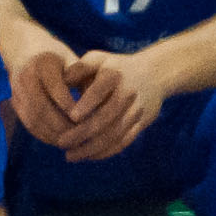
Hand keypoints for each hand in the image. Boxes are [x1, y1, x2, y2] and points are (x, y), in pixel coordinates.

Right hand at [3, 26, 88, 149]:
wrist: (25, 50)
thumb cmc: (58, 58)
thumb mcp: (73, 61)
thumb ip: (85, 80)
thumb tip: (101, 105)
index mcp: (44, 63)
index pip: (56, 89)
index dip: (70, 106)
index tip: (88, 119)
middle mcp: (26, 77)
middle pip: (42, 108)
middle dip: (63, 126)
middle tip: (83, 137)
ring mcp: (17, 90)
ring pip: (34, 119)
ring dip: (53, 134)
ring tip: (73, 142)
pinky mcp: (15, 102)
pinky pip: (29, 124)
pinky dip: (44, 135)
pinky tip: (60, 140)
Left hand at [57, 47, 173, 163]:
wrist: (155, 74)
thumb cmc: (113, 67)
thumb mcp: (97, 60)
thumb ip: (78, 68)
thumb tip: (61, 81)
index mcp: (114, 75)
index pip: (100, 91)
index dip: (87, 104)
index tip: (71, 117)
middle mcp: (128, 93)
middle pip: (107, 117)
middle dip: (83, 133)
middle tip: (60, 142)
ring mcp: (136, 110)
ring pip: (115, 133)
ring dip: (92, 147)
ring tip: (70, 156)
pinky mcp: (142, 123)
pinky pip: (124, 141)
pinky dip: (106, 151)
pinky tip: (88, 156)